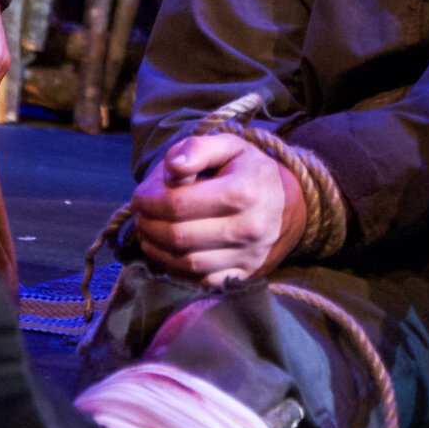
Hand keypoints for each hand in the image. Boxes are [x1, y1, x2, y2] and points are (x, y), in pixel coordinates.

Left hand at [130, 134, 306, 285]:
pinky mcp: (245, 276)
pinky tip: (169, 250)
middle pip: (178, 236)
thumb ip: (198, 148)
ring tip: (148, 231)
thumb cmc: (250, 171)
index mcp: (245, 191)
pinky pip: (200, 280)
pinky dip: (176, 268)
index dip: (149, 201)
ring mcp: (249, 256)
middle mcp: (250, 228)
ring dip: (156, 249)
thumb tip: (171, 168)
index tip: (140, 196)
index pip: (178, 203)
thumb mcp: (229, 146)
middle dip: (148, 225)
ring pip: (186, 262)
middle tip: (140, 215)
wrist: (288, 204)